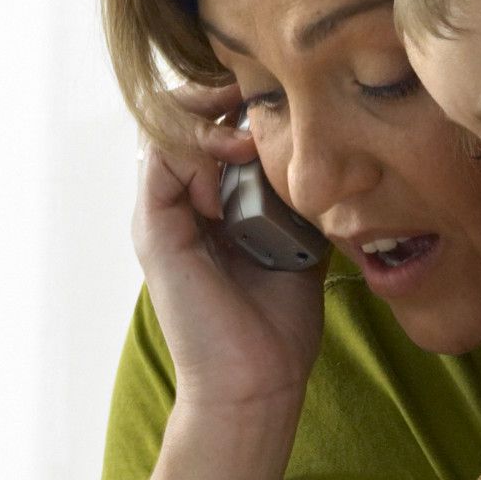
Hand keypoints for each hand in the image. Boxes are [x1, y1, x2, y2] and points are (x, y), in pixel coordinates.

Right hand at [120, 99, 324, 479]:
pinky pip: (161, 158)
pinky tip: (236, 159)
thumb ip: (297, 198)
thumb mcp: (300, 243)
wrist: (256, 384)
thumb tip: (326, 153)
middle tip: (263, 97)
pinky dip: (198, 146)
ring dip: (211, 117)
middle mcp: (179, 203)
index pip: (207, 125)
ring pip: (166, 126)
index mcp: (208, 206)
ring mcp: (162, 214)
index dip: (236, 101)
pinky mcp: (154, 228)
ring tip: (251, 136)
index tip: (281, 98)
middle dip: (220, 95)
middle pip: (180, 114)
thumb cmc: (278, 327)